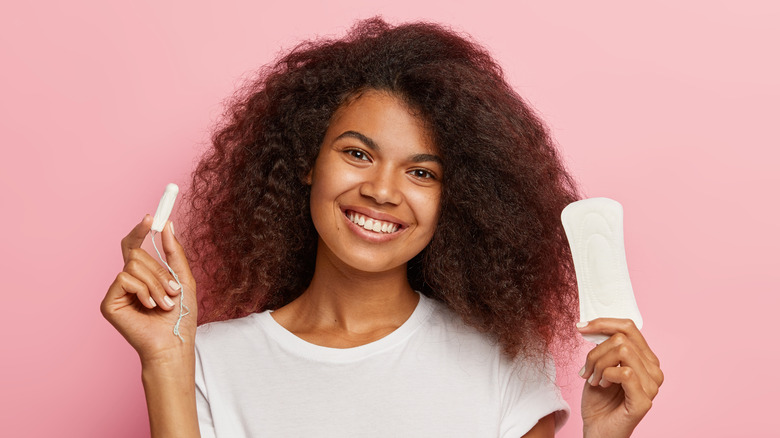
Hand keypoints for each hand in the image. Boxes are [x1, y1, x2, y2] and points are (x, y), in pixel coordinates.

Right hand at [100, 215, 197, 362]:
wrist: (174, 342)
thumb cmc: (181, 316)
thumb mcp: (183, 279)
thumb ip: (174, 252)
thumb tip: (168, 225)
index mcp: (143, 275)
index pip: (135, 246)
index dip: (140, 230)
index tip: (151, 217)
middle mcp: (127, 281)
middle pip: (137, 254)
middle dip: (160, 271)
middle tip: (173, 290)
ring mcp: (117, 292)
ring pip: (133, 265)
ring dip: (156, 284)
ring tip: (164, 303)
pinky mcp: (108, 303)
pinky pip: (124, 279)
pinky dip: (143, 291)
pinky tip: (149, 307)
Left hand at [577, 318, 663, 437]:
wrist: (597, 430)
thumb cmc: (599, 400)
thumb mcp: (599, 365)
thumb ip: (605, 346)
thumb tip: (594, 325)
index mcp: (646, 359)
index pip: (629, 327)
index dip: (603, 323)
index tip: (580, 327)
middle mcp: (654, 370)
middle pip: (621, 339)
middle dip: (595, 352)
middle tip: (588, 371)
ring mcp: (652, 386)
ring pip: (622, 351)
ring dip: (598, 364)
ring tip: (594, 380)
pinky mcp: (644, 400)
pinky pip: (625, 372)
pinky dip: (606, 374)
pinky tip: (601, 385)